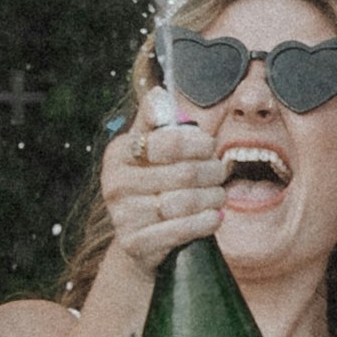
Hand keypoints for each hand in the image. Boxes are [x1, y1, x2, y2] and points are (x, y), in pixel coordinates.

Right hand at [96, 109, 230, 277]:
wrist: (137, 239)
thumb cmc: (150, 184)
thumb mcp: (148, 150)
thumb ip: (155, 121)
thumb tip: (159, 94)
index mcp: (118, 153)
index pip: (170, 142)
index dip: (198, 143)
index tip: (210, 147)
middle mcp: (115, 183)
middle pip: (184, 173)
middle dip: (211, 172)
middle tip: (221, 173)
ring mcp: (123, 215)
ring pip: (185, 202)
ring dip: (212, 198)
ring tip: (219, 195)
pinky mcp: (135, 243)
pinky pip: (181, 230)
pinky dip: (205, 222)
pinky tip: (215, 217)